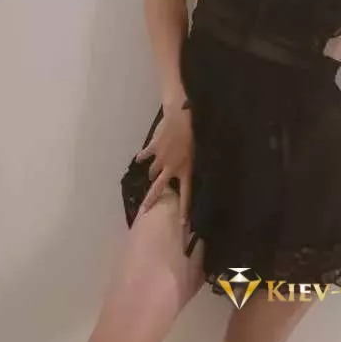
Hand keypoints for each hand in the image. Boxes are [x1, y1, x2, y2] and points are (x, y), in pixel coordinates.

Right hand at [136, 100, 193, 223]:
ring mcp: (160, 158)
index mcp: (185, 171)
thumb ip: (195, 164)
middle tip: (144, 211)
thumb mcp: (201, 152)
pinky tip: (139, 159)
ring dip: (151, 173)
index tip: (182, 223)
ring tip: (149, 175)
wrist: (181, 118)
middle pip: (159, 188)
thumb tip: (194, 170)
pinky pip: (145, 155)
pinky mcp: (153, 148)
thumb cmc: (195, 134)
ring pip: (152, 171)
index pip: (186, 195)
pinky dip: (142, 157)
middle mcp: (171, 168)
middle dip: (150, 200)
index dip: (184, 210)